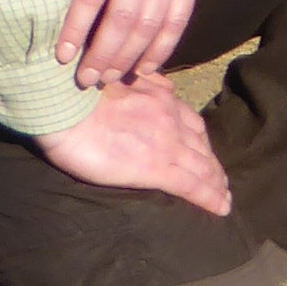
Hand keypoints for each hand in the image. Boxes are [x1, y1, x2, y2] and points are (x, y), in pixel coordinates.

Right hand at [37, 76, 234, 216]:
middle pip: (201, 145)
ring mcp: (166, 143)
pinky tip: (220, 208)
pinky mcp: (155, 167)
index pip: (191, 122)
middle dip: (212, 163)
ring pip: (202, 166)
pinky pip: (191, 185)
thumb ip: (139, 83)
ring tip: (223, 196)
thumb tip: (150, 83)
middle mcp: (170, 118)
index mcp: (159, 97)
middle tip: (220, 179)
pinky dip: (209, 197)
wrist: (63, 104)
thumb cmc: (77, 92)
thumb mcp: (117, 77)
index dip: (200, 140)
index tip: (205, 152)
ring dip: (216, 183)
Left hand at [57, 0, 248, 90]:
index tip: (62, 56)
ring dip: (127, 58)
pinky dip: (161, 48)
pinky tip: (146, 66)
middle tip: (85, 81)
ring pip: (147, 28)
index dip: (75, 29)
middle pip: (120, 21)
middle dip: (101, 55)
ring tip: (108, 77)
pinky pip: (175, 22)